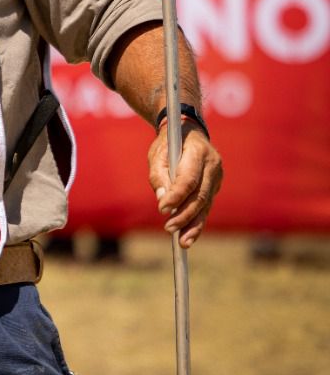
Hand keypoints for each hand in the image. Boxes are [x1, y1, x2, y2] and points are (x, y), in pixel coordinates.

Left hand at [148, 125, 223, 247]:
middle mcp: (213, 166)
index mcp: (198, 152)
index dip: (176, 195)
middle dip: (185, 214)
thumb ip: (158, 175)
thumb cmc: (168, 143)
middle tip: (169, 228)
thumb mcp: (157, 153)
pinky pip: (206, 206)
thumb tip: (162, 200)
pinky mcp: (214, 187)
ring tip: (183, 242)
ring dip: (193, 224)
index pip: (188, 178)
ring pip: (205, 204)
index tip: (162, 209)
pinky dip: (197, 222)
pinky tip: (189, 237)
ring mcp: (216, 177)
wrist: (188, 132)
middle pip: (199, 195)